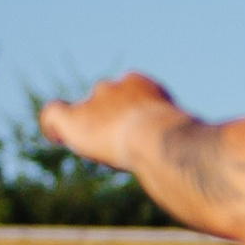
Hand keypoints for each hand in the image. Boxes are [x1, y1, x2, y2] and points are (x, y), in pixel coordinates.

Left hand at [38, 72, 189, 172]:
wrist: (159, 138)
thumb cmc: (180, 140)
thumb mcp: (184, 134)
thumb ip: (173, 136)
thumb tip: (191, 160)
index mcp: (140, 84)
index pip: (127, 90)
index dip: (129, 109)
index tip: (137, 126)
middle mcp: (113, 87)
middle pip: (104, 98)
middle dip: (109, 117)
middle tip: (120, 143)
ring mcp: (91, 102)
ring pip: (82, 111)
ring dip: (87, 127)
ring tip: (97, 147)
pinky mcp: (73, 119)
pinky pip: (53, 116)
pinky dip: (53, 127)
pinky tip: (58, 138)